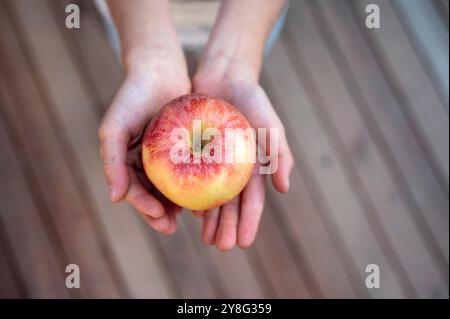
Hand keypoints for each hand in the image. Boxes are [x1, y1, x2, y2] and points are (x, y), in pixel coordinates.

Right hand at [98, 49, 190, 234]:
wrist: (158, 71)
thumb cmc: (132, 98)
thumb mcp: (114, 128)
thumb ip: (111, 162)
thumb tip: (115, 198)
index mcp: (127, 162)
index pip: (134, 192)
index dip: (144, 207)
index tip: (159, 217)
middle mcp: (146, 163)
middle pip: (153, 195)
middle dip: (161, 214)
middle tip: (172, 227)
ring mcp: (166, 157)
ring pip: (173, 187)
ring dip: (179, 204)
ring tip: (192, 216)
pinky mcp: (185, 148)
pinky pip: (191, 170)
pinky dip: (196, 182)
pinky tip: (206, 193)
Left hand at [192, 56, 293, 249]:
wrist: (224, 76)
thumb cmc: (250, 99)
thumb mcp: (269, 124)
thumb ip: (279, 153)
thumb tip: (285, 189)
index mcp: (253, 166)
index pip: (253, 200)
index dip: (249, 222)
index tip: (243, 243)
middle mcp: (234, 169)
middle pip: (232, 204)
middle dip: (228, 227)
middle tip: (221, 247)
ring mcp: (215, 163)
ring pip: (213, 197)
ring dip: (211, 219)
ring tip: (205, 239)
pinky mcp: (196, 154)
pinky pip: (194, 180)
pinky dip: (193, 196)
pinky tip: (188, 212)